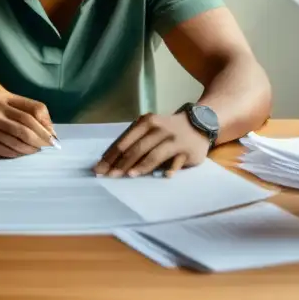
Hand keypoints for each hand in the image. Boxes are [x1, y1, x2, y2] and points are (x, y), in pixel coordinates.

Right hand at [0, 90, 56, 157]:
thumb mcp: (2, 106)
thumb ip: (24, 113)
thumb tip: (50, 130)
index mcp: (1, 97)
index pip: (33, 108)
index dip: (46, 123)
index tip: (53, 135)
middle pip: (26, 125)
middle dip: (42, 138)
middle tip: (49, 146)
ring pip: (17, 139)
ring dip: (31, 148)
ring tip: (36, 151)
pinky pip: (6, 150)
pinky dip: (19, 153)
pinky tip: (23, 154)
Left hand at [93, 113, 209, 177]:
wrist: (199, 123)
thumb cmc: (167, 130)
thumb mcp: (149, 128)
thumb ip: (133, 141)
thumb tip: (109, 161)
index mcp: (145, 122)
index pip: (124, 142)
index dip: (110, 156)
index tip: (99, 169)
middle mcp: (158, 129)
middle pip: (136, 149)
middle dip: (121, 164)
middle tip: (109, 177)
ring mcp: (173, 139)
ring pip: (154, 154)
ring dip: (141, 166)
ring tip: (130, 175)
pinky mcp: (186, 150)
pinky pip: (176, 161)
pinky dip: (171, 168)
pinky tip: (164, 176)